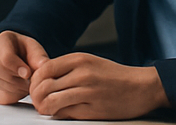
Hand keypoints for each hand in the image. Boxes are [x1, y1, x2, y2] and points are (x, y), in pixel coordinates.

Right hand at [0, 30, 48, 103]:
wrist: (14, 57)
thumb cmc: (24, 51)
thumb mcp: (33, 48)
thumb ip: (39, 56)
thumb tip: (43, 66)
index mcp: (1, 41)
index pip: (6, 58)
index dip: (19, 68)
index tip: (28, 73)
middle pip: (5, 74)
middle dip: (22, 80)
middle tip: (30, 78)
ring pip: (4, 87)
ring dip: (20, 88)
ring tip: (24, 81)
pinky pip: (2, 98)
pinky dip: (14, 96)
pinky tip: (17, 87)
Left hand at [28, 53, 168, 119]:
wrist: (141, 87)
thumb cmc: (114, 76)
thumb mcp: (89, 62)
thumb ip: (67, 68)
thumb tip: (42, 79)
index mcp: (79, 59)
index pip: (43, 69)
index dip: (34, 81)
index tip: (36, 88)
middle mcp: (82, 74)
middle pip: (43, 86)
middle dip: (36, 96)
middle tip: (38, 101)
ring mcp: (87, 92)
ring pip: (51, 102)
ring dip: (44, 108)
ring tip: (46, 109)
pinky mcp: (92, 110)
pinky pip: (65, 113)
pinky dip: (58, 114)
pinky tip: (61, 113)